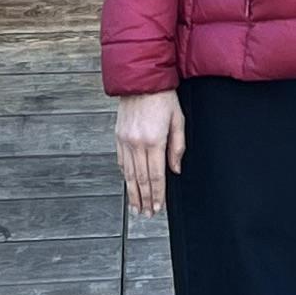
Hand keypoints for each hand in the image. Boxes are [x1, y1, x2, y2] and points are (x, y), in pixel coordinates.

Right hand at [114, 89, 183, 217]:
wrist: (141, 79)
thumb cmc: (163, 97)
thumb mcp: (178, 119)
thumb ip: (177, 147)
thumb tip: (175, 170)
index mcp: (154, 140)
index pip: (156, 176)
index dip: (158, 194)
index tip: (159, 207)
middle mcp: (137, 143)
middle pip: (141, 179)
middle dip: (145, 199)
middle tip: (147, 214)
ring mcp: (125, 141)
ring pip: (129, 174)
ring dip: (133, 193)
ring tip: (136, 208)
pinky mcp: (118, 137)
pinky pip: (121, 162)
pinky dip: (125, 176)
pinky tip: (129, 185)